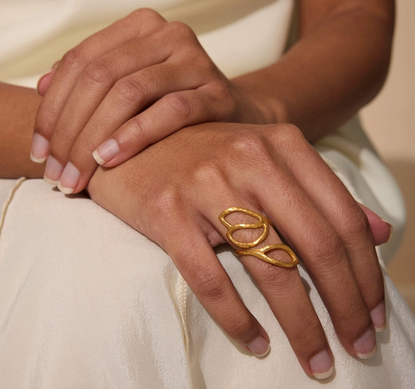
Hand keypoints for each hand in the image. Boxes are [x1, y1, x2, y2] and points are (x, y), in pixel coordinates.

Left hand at [30, 8, 270, 193]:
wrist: (234, 113)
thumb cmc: (174, 103)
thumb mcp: (130, 86)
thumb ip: (91, 81)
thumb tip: (42, 88)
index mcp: (140, 28)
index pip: (81, 62)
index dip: (53, 109)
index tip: (40, 152)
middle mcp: (167, 35)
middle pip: (100, 78)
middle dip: (70, 130)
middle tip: (57, 173)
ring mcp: (195, 61)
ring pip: (130, 92)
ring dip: (95, 137)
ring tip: (77, 173)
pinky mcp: (217, 93)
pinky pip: (171, 111)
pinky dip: (136, 134)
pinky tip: (110, 159)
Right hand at [87, 122, 388, 378]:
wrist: (137, 141)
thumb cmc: (205, 156)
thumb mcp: (267, 159)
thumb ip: (321, 191)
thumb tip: (382, 231)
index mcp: (281, 143)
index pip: (343, 218)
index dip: (366, 272)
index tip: (376, 313)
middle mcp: (248, 159)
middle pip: (316, 244)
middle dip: (345, 305)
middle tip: (358, 345)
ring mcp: (205, 184)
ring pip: (269, 268)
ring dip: (301, 324)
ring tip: (317, 358)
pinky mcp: (167, 211)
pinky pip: (210, 279)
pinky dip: (237, 318)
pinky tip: (257, 341)